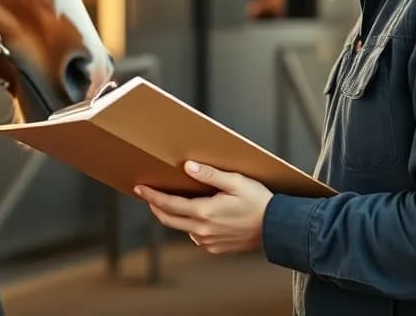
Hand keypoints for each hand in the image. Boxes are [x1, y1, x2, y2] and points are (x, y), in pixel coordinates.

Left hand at [134, 161, 272, 254]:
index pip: (169, 204)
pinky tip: (197, 215)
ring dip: (173, 216)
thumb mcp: (236, 182)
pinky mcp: (215, 248)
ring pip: (182, 227)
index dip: (152, 196)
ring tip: (171, 202)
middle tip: (146, 194)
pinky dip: (190, 225)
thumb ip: (211, 175)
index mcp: (205, 212)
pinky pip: (195, 236)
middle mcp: (202, 230)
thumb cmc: (259, 202)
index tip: (139, 188)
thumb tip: (187, 167)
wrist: (276, 228)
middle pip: (168, 219)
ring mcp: (207, 241)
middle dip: (155, 206)